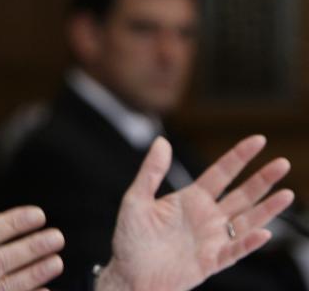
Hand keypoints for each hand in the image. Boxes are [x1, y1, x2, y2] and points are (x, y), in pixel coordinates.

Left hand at [97, 136, 293, 290]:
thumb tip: (161, 141)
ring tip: (287, 194)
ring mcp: (212, 239)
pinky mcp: (212, 261)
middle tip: (282, 163)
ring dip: (267, 209)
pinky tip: (263, 232)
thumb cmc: (130, 239)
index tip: (258, 140)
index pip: (221, 173)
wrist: (129, 275)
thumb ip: (151, 172)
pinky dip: (249, 242)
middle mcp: (206, 217)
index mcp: (190, 199)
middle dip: (262, 179)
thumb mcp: (136, 199)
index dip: (239, 157)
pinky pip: (235, 251)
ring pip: (246, 221)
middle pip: (241, 194)